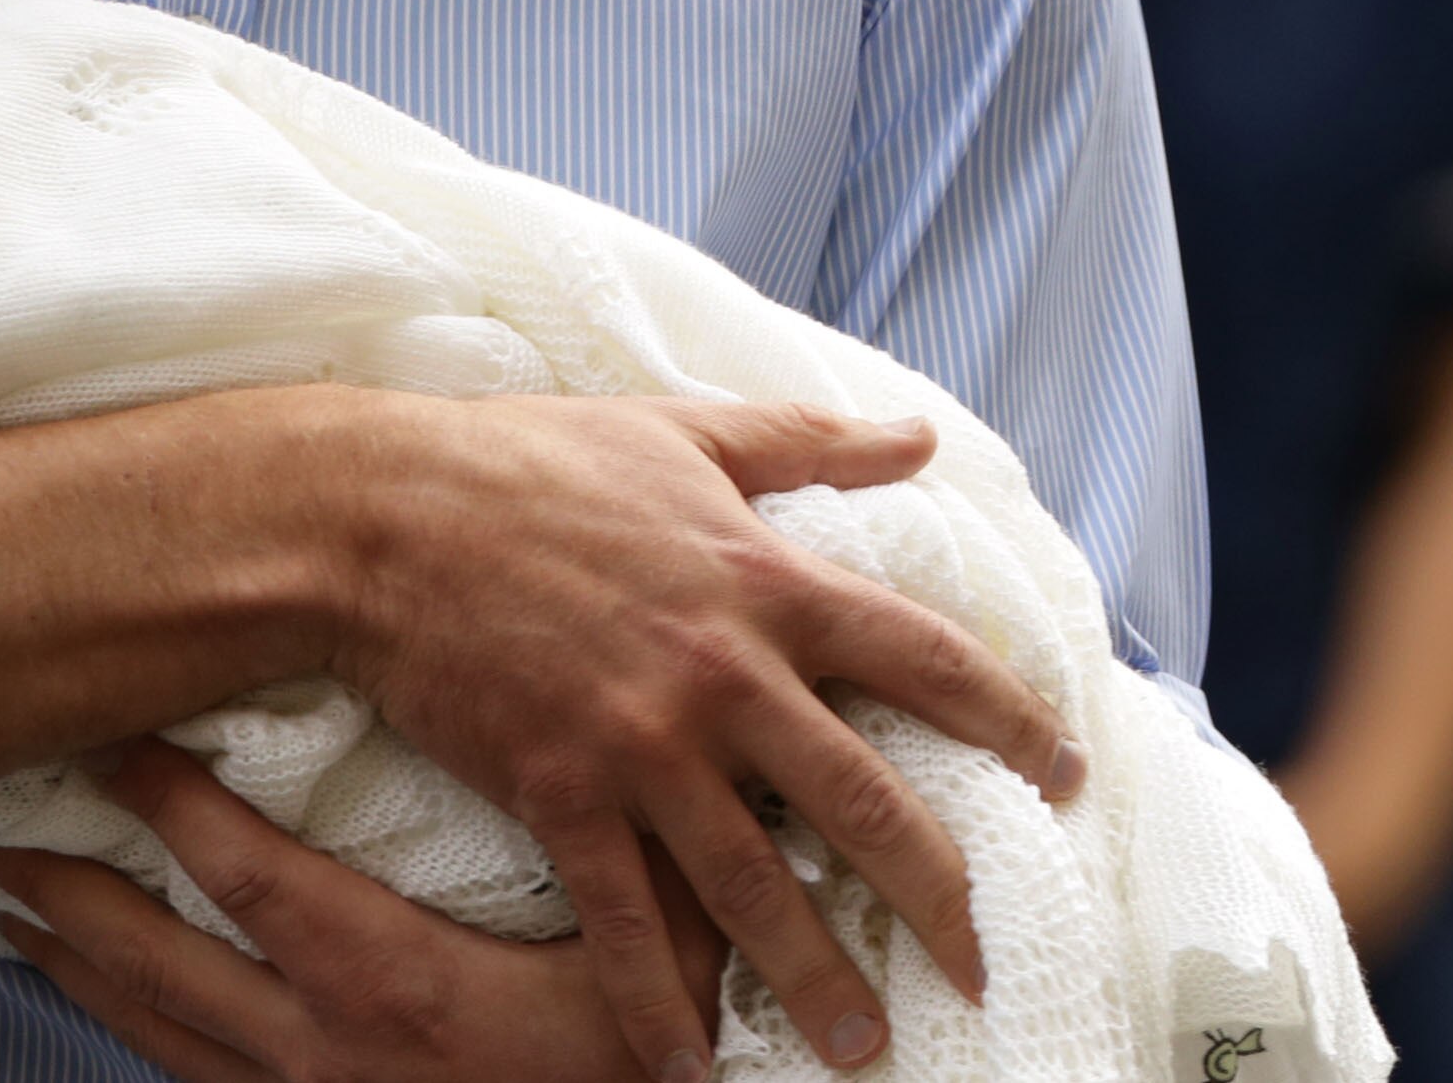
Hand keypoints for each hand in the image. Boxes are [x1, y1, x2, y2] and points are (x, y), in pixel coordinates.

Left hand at [0, 739, 721, 1081]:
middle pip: (155, 956)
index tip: (102, 730)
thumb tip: (619, 718)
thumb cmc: (648, 1054)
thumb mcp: (649, 942)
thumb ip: (620, 843)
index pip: (238, 867)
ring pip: (156, 1030)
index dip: (159, 793)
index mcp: (387, 983)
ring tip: (1, 912)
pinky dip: (132, 1036)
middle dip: (61, 886)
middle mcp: (323, 1053)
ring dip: (73, 965)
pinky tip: (107, 1008)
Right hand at [326, 395, 1083, 1079]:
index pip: (923, 658)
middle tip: (981, 962)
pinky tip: (689, 1059)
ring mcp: (644, 739)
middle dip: (940, 894)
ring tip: (866, 1050)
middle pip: (867, 802)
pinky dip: (662, 1001)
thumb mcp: (678, 431)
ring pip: (762, 885)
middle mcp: (725, 671)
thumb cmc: (533, 462)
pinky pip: (630, 920)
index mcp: (762, 579)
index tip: (1065, 773)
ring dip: (821, 977)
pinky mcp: (564, 789)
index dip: (1009, 720)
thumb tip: (921, 436)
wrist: (388, 513)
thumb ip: (807, 441)